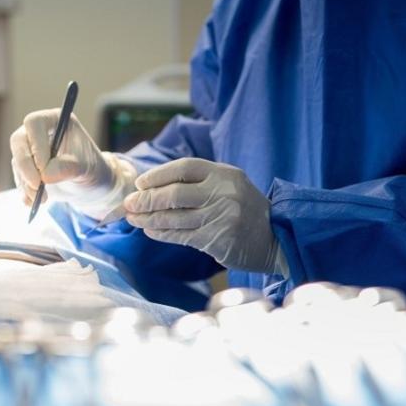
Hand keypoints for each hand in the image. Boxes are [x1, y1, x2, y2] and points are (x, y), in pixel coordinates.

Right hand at [9, 108, 135, 218]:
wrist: (89, 186)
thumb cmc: (92, 169)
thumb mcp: (86, 167)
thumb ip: (68, 167)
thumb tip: (45, 175)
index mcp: (54, 120)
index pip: (34, 124)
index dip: (36, 144)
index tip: (43, 168)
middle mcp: (38, 132)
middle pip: (18, 141)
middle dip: (25, 166)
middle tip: (37, 186)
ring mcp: (29, 151)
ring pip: (17, 163)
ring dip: (27, 183)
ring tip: (43, 199)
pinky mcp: (25, 169)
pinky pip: (18, 179)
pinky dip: (24, 192)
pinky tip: (34, 202)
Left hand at [124, 158, 287, 273]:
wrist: (277, 238)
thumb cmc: (244, 210)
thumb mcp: (228, 186)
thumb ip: (197, 184)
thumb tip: (151, 188)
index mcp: (224, 173)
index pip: (184, 167)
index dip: (158, 175)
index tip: (140, 184)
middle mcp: (223, 192)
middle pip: (174, 193)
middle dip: (146, 199)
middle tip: (129, 204)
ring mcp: (221, 216)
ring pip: (173, 217)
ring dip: (148, 219)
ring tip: (133, 219)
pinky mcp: (216, 238)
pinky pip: (180, 235)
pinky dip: (161, 233)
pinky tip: (150, 231)